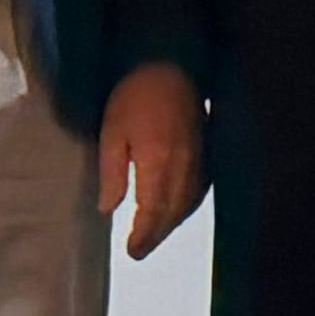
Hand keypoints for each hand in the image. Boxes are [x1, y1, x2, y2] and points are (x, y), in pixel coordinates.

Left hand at [95, 61, 204, 259]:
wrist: (172, 64)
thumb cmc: (135, 95)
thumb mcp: (111, 132)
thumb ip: (112, 173)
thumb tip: (109, 208)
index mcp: (158, 162)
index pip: (153, 210)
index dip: (144, 235)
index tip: (132, 251)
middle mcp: (183, 166)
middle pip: (173, 212)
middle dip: (157, 234)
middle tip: (141, 251)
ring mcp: (199, 159)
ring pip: (189, 203)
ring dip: (173, 223)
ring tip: (156, 235)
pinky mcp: (206, 150)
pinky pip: (200, 188)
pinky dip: (188, 206)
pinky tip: (178, 209)